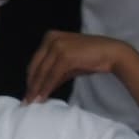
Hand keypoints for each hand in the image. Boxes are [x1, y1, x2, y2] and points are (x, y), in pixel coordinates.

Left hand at [20, 31, 138, 104]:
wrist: (111, 53)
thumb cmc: (90, 58)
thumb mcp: (68, 64)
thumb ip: (53, 72)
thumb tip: (39, 88)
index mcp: (50, 36)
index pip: (35, 61)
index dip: (31, 78)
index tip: (28, 91)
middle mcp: (51, 38)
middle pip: (36, 66)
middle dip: (31, 85)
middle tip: (26, 100)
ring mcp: (58, 46)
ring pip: (42, 72)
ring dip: (37, 89)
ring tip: (33, 102)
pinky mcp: (65, 56)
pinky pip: (52, 76)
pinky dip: (46, 88)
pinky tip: (43, 97)